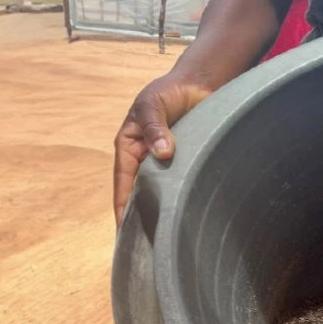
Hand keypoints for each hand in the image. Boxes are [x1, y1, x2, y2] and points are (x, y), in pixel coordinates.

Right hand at [114, 75, 210, 226]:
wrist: (200, 82)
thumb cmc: (169, 90)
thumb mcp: (153, 104)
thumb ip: (154, 127)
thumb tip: (162, 153)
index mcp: (130, 146)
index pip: (123, 182)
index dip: (122, 205)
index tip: (123, 230)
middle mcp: (146, 157)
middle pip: (141, 191)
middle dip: (142, 213)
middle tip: (147, 241)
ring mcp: (167, 162)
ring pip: (162, 190)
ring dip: (164, 208)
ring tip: (167, 235)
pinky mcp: (188, 162)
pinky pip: (183, 183)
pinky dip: (183, 197)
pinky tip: (188, 215)